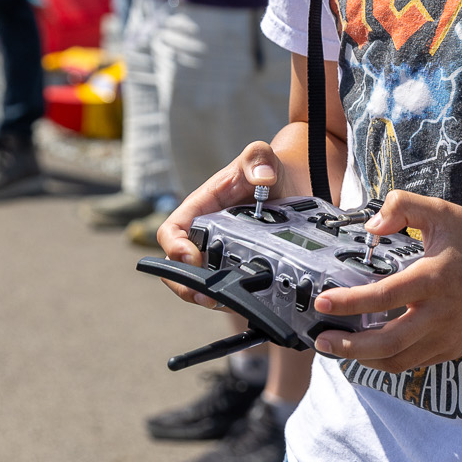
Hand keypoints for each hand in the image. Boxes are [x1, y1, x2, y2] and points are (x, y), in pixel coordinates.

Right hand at [156, 141, 289, 309]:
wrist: (289, 185)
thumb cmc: (266, 169)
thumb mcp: (260, 157)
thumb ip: (258, 157)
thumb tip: (264, 177)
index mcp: (199, 209)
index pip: (171, 232)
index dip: (174, 248)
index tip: (191, 258)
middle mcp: (204, 236)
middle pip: (179, 267)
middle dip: (186, 285)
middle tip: (205, 296)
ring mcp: (220, 255)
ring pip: (202, 284)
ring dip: (210, 297)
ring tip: (227, 303)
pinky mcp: (239, 268)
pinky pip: (229, 289)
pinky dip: (234, 300)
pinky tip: (248, 304)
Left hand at [309, 193, 461, 372]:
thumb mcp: (441, 211)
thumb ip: (402, 207)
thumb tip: (371, 227)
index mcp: (432, 278)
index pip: (382, 296)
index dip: (348, 302)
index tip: (322, 303)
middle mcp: (439, 313)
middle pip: (386, 343)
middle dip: (348, 346)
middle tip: (321, 341)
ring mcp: (447, 335)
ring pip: (398, 361)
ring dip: (364, 359)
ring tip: (341, 349)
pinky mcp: (453, 348)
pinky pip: (415, 363)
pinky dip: (389, 362)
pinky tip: (372, 352)